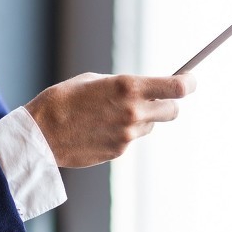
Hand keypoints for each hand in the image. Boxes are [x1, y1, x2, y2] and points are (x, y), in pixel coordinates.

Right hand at [23, 72, 195, 167]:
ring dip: (142, 119)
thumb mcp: (95, 81)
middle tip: (157, 98)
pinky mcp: (119, 152)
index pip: (176, 88)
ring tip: (112, 113)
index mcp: (128, 87)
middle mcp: (133, 112)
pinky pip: (131, 139)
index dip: (189, 82)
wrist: (40, 134)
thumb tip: (143, 91)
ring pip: (150, 126)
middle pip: (173, 111)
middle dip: (169, 103)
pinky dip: (123, 133)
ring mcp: (128, 135)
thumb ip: (124, 86)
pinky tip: (100, 128)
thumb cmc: (63, 100)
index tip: (190, 80)